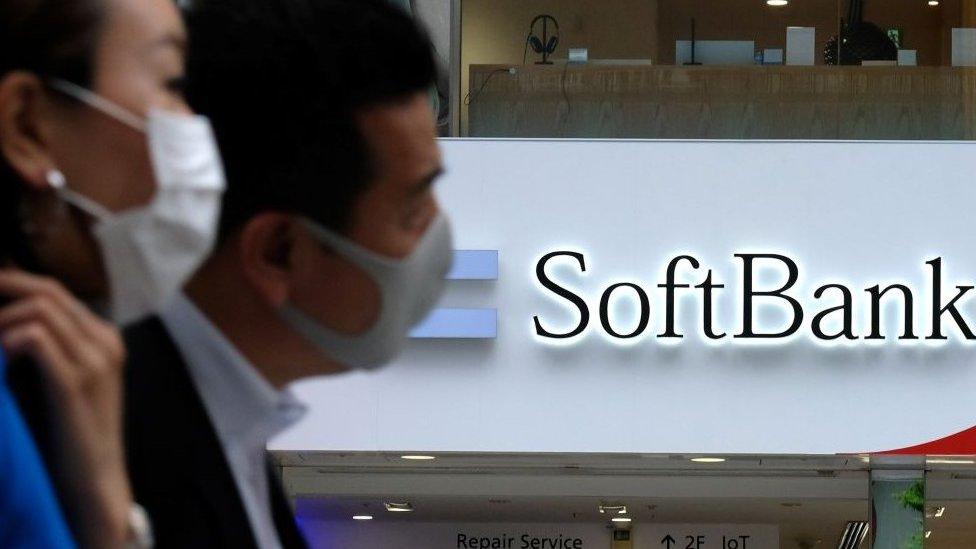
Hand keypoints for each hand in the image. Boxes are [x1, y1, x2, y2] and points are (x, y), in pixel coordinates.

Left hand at [0, 269, 132, 547]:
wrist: (96, 478)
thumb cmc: (74, 432)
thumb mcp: (70, 380)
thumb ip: (53, 347)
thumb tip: (10, 322)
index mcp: (106, 337)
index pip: (55, 291)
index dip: (12, 285)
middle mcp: (105, 341)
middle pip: (48, 292)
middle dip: (3, 290)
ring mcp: (95, 361)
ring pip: (39, 310)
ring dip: (0, 321)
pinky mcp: (75, 383)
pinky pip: (34, 339)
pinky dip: (6, 342)